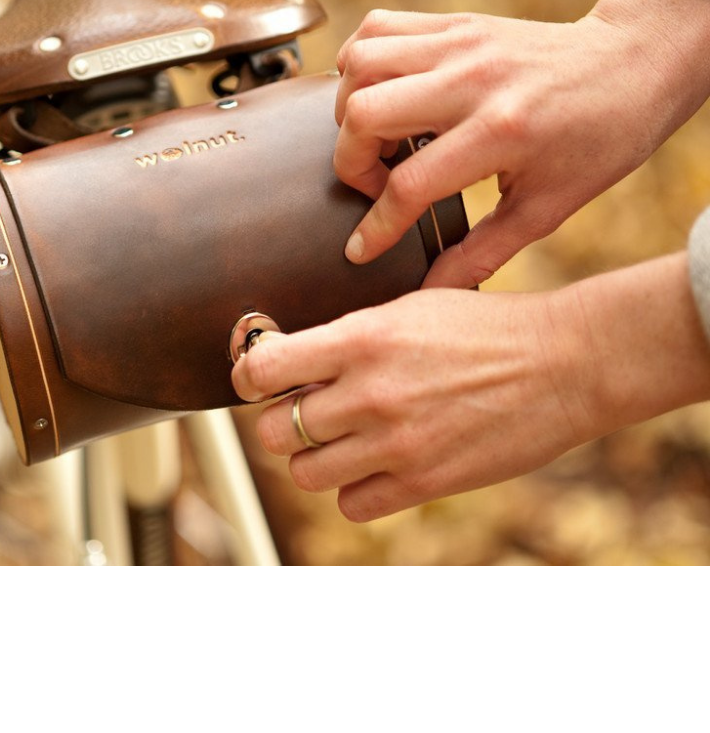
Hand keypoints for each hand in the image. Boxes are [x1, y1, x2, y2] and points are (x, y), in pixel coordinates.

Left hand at [231, 253, 709, 521]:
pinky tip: (374, 463)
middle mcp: (369, 393)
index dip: (248, 374)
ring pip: (304, 473)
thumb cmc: (485, 327)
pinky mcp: (423, 483)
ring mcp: (395, 444)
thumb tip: (288, 356)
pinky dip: (354, 488)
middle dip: (279, 419)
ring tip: (340, 437)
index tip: (256, 375)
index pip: (262, 369)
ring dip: (313, 457)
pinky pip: (351, 504)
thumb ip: (347, 335)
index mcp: (361, 338)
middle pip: (272, 430)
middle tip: (303, 409)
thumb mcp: (408, 306)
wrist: (563, 363)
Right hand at [334, 0, 709, 287]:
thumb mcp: (547, 209)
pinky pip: (376, 27)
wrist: (632, 65)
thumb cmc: (597, 141)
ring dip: (349, 107)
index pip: (408, 185)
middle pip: (364, 114)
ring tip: (377, 136)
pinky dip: (359, 62)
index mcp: (502, 133)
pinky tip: (382, 92)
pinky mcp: (454, 22)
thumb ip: (481, 254)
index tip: (361, 249)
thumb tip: (430, 291)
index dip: (376, 227)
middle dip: (351, 161)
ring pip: (358, 63)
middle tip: (377, 181)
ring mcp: (460, 42)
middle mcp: (473, 80)